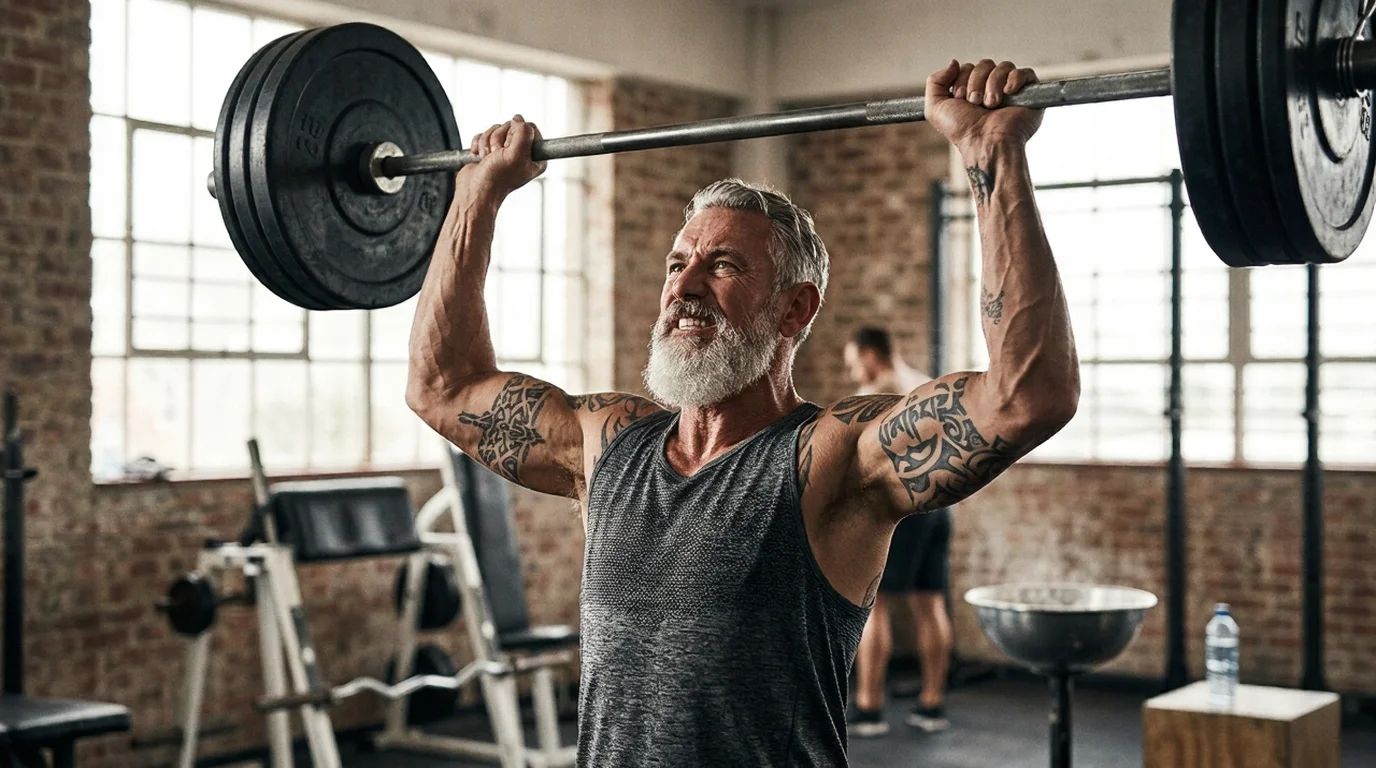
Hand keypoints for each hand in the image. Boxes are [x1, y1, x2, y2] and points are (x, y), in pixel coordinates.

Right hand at [456, 116, 547, 199]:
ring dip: (487, 143)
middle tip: (497, 155)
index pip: (530, 128)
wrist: (475, 191)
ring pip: (496, 129)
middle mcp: (522, 153)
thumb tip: (518, 119)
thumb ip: (523, 132)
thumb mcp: (516, 154)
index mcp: (535, 156)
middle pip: (511, 126)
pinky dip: (479, 144)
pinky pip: (484, 134)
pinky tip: (479, 157)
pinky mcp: (489, 150)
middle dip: (499, 139)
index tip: (510, 149)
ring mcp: (505, 151)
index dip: (516, 134)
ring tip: (488, 159)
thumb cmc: (497, 178)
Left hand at [925, 59, 1043, 152]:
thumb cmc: (963, 130)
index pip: (968, 67)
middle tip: (975, 103)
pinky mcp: (1029, 94)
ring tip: (990, 105)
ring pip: (1003, 66)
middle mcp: (992, 88)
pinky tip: (1008, 93)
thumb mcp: (936, 107)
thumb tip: (954, 62)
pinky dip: (1014, 79)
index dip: (962, 79)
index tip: (961, 99)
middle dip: (976, 82)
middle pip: (985, 63)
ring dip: (992, 84)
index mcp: (973, 90)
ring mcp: (1011, 91)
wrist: (985, 143)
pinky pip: (1025, 72)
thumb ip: (935, 82)